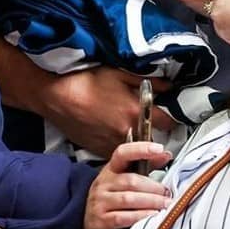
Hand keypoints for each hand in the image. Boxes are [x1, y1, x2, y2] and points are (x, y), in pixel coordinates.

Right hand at [41, 67, 173, 158]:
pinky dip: (121, 149)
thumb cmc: (86, 81)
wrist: (57, 96)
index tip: (172, 117)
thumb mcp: (119, 74)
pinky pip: (117, 154)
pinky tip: (117, 139)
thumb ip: (147, 82)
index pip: (167, 123)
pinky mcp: (99, 150)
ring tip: (134, 136)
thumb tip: (167, 86)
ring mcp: (112, 143)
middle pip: (153, 142)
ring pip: (135, 152)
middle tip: (154, 127)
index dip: (172, 119)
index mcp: (134, 113)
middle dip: (156, 136)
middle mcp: (126, 132)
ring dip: (139, 146)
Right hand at [83, 142, 172, 228]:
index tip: (159, 148)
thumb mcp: (124, 178)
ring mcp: (101, 201)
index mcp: (111, 169)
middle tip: (168, 192)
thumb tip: (165, 154)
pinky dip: (140, 216)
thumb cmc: (112, 197)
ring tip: (165, 204)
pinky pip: (123, 217)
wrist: (88, 222)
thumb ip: (145, 166)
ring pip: (128, 199)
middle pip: (131, 180)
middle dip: (153, 187)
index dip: (140, 149)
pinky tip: (152, 216)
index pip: (123, 153)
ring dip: (150, 201)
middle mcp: (103, 183)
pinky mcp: (101, 220)